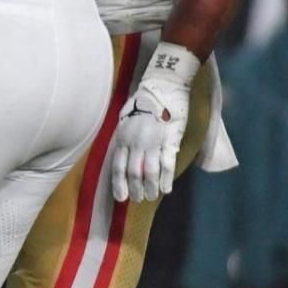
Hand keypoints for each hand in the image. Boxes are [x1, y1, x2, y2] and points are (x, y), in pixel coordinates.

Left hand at [107, 42, 197, 202]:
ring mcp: (153, 142)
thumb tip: (123, 157)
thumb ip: (125, 139)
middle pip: (133, 173)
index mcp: (123, 138)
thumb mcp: (126, 121)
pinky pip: (166, 164)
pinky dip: (165, 179)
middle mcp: (136, 142)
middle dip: (135, 190)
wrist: (163, 88)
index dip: (119, 184)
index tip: (121, 198)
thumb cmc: (144, 103)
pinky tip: (166, 189)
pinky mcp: (169, 140)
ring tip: (151, 196)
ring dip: (150, 188)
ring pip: (149, 172)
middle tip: (138, 199)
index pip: (118, 167)